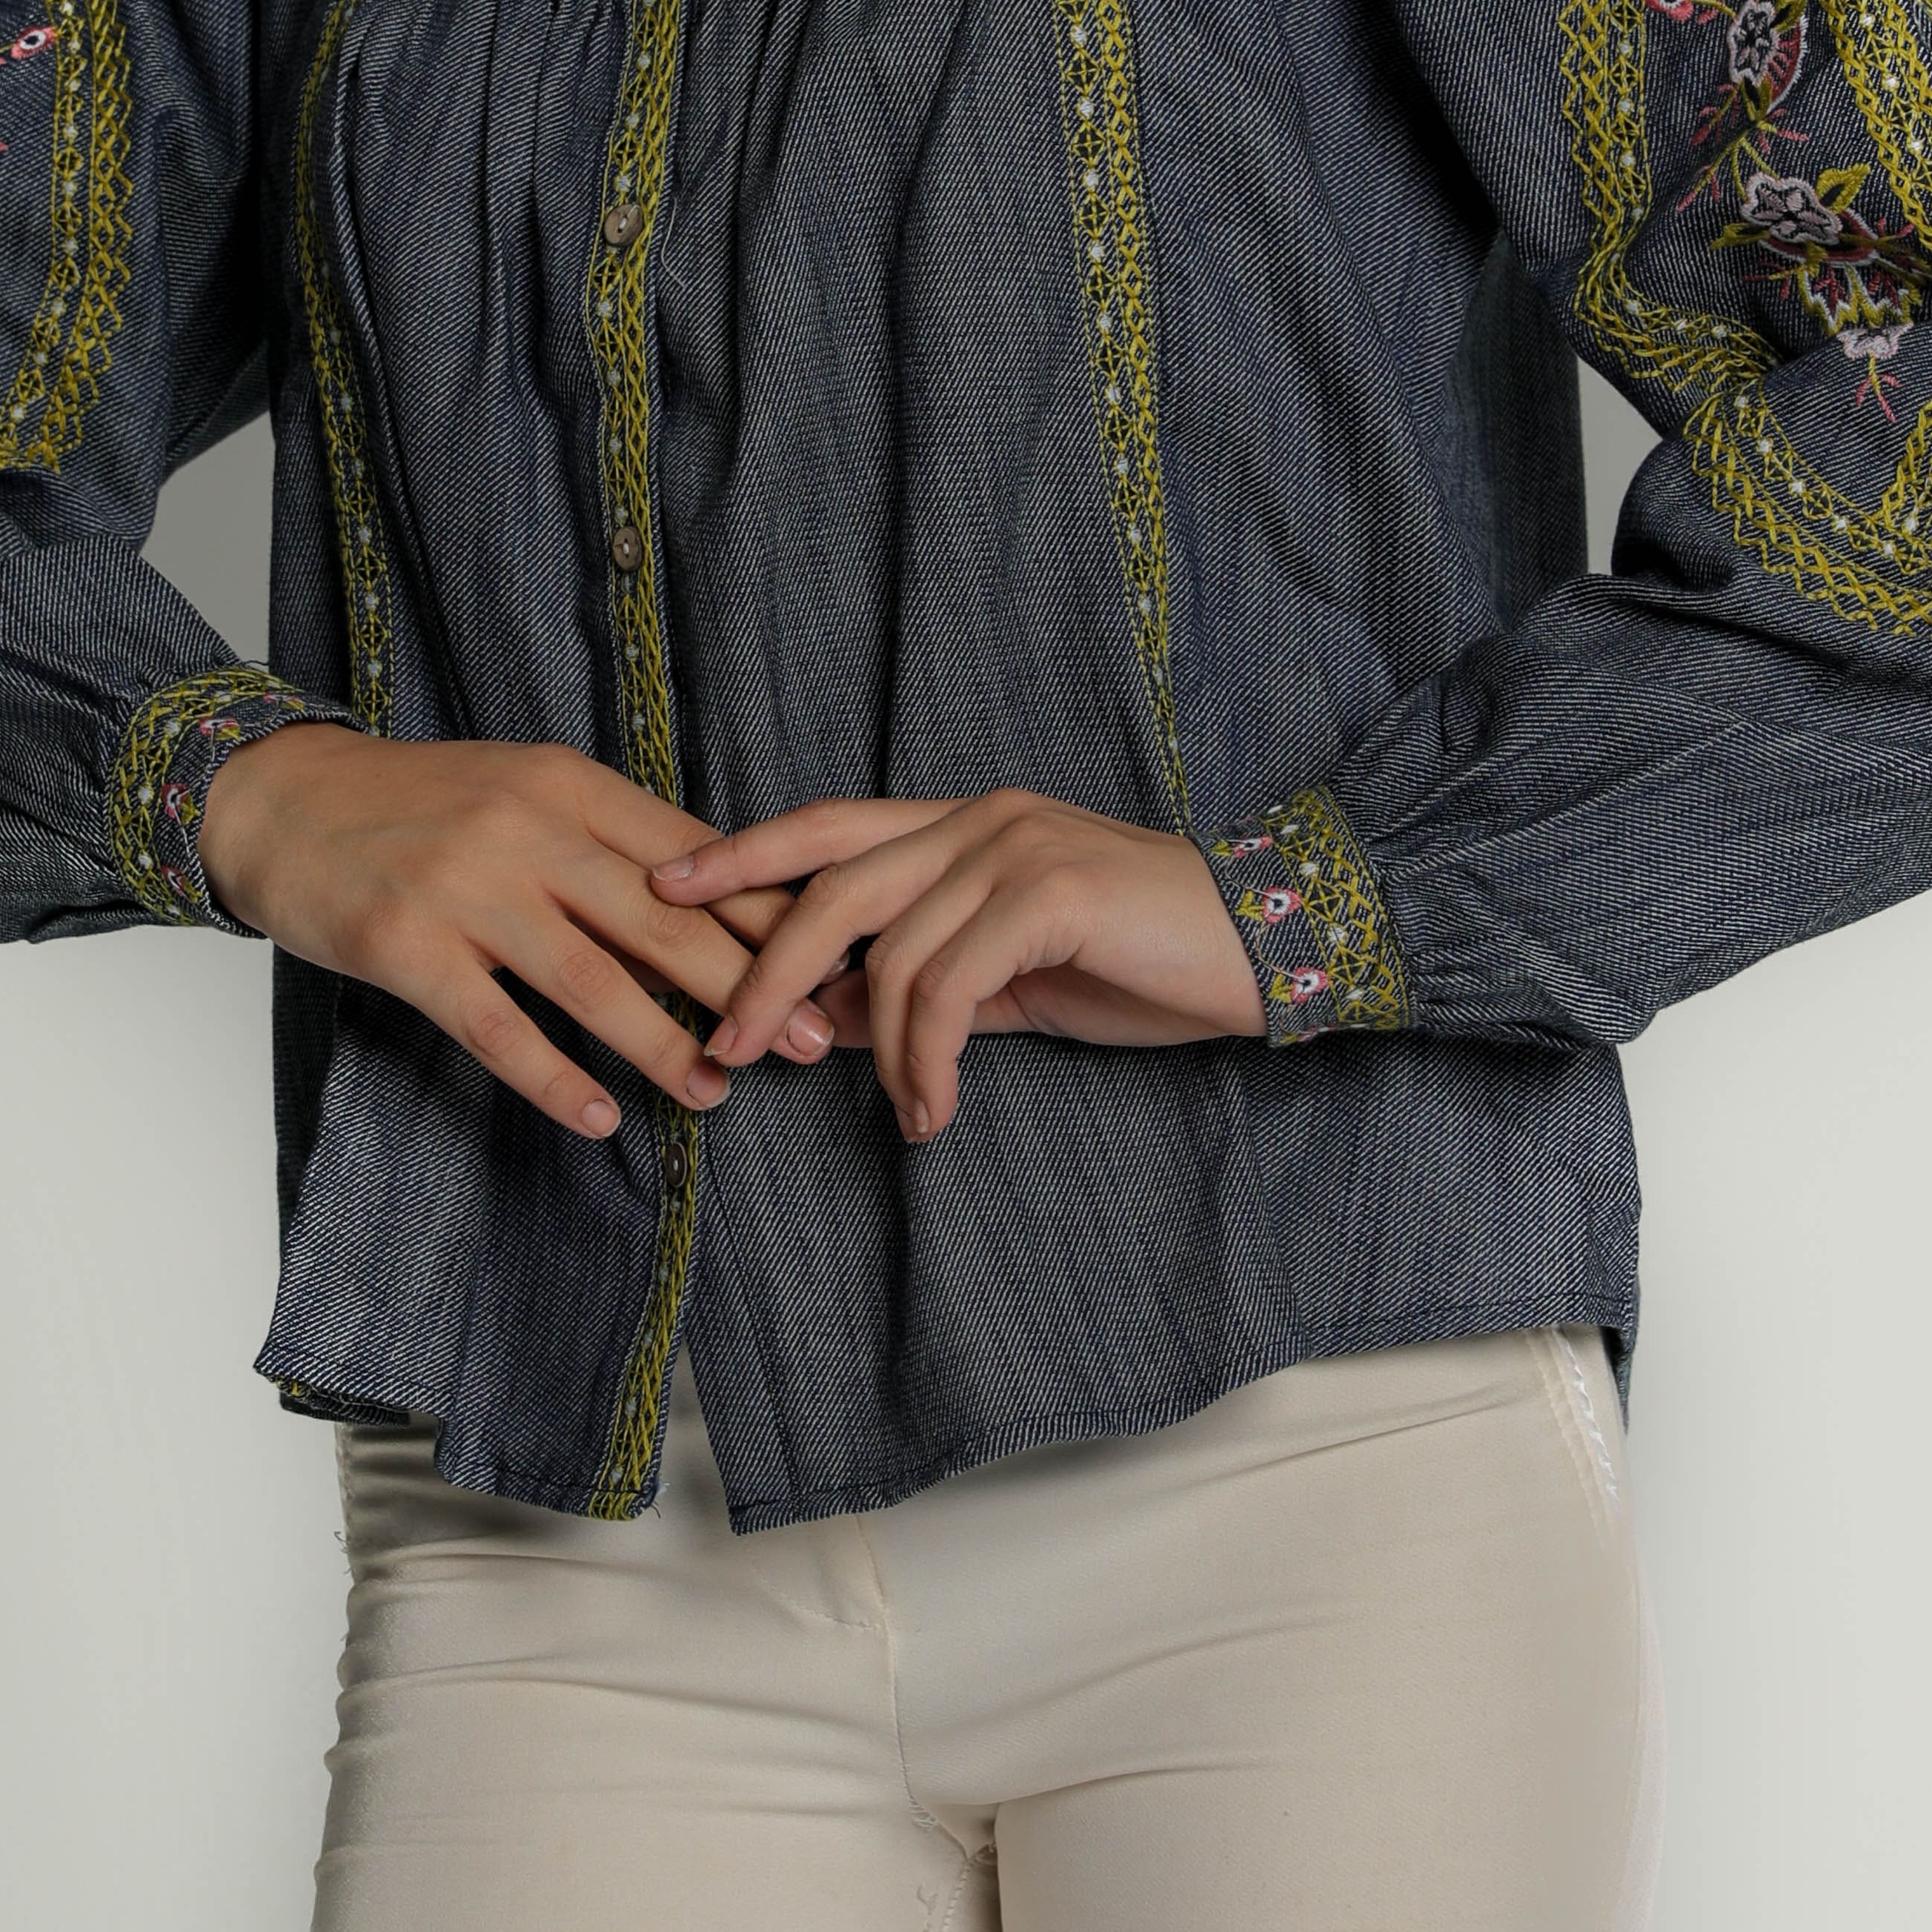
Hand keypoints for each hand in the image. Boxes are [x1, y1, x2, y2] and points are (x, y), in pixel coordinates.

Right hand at [199, 728, 833, 1137]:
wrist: (280, 800)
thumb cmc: (416, 806)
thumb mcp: (522, 791)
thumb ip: (607, 838)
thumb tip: (713, 904)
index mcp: (567, 785)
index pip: (692, 857)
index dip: (767, 916)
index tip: (830, 963)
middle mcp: (526, 829)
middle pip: (661, 918)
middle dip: (747, 985)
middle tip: (810, 1042)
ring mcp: (465, 888)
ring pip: (590, 978)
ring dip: (662, 1043)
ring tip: (717, 1092)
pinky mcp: (408, 946)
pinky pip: (497, 1027)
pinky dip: (555, 1076)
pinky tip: (601, 1116)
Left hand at [651, 790, 1263, 1142]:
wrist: (1268, 949)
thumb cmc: (1146, 962)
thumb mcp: (1017, 979)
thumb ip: (927, 988)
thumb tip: (825, 1018)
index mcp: (966, 823)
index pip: (829, 829)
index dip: (743, 856)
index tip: (664, 893)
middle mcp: (980, 818)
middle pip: (832, 883)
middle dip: (763, 969)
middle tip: (722, 1046)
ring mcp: (1015, 847)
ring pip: (890, 952)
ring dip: (874, 1051)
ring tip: (900, 1113)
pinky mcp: (1049, 893)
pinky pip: (948, 985)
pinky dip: (926, 1059)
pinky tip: (935, 1111)